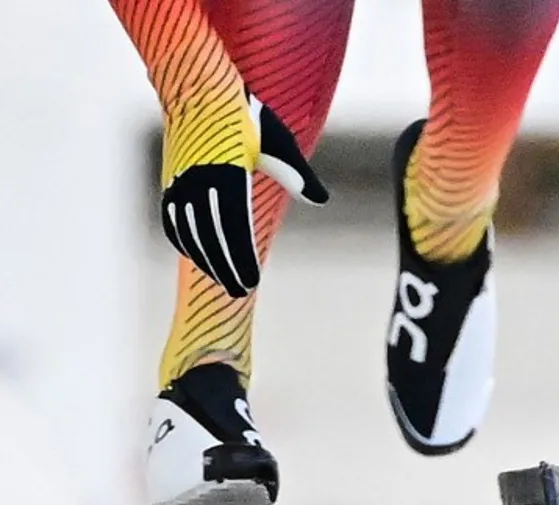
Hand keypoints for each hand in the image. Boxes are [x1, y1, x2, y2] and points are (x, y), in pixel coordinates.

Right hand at [159, 92, 327, 297]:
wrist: (198, 91)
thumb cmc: (246, 117)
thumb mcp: (278, 142)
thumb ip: (297, 175)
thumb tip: (321, 199)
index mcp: (226, 172)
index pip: (235, 227)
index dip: (242, 257)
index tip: (251, 281)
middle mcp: (198, 180)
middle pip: (212, 236)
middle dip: (226, 267)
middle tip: (242, 291)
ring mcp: (180, 183)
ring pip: (192, 232)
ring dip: (207, 259)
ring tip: (225, 281)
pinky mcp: (170, 183)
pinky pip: (175, 221)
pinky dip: (186, 241)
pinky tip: (198, 257)